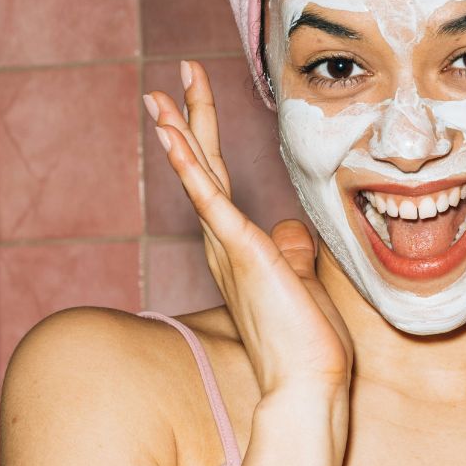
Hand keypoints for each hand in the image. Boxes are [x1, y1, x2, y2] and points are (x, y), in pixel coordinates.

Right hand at [144, 62, 352, 396]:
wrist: (307, 383)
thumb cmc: (305, 342)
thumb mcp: (300, 284)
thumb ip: (291, 253)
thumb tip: (289, 230)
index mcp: (238, 247)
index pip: (217, 182)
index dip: (204, 141)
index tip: (191, 106)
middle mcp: (224, 243)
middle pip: (203, 168)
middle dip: (186, 121)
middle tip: (167, 81)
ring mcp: (229, 247)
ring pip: (200, 176)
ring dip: (179, 132)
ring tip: (157, 96)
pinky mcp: (242, 251)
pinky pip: (210, 201)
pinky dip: (190, 166)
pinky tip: (171, 135)